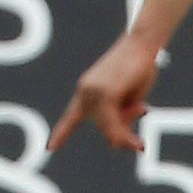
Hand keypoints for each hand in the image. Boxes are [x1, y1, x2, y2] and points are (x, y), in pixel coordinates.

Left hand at [51, 33, 160, 151]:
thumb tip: (113, 142)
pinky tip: (137, 143)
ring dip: (126, 135)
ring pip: (107, 126)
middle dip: (122, 132)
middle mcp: (85, 91)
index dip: (62, 133)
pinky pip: (112, 122)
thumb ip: (120, 117)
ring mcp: (93, 91)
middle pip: (101, 125)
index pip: (72, 116)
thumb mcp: (129, 98)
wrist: (142, 44)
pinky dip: (124, 134)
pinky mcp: (105, 92)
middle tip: (140, 133)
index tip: (50, 148)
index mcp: (87, 91)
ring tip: (143, 124)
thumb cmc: (137, 68)